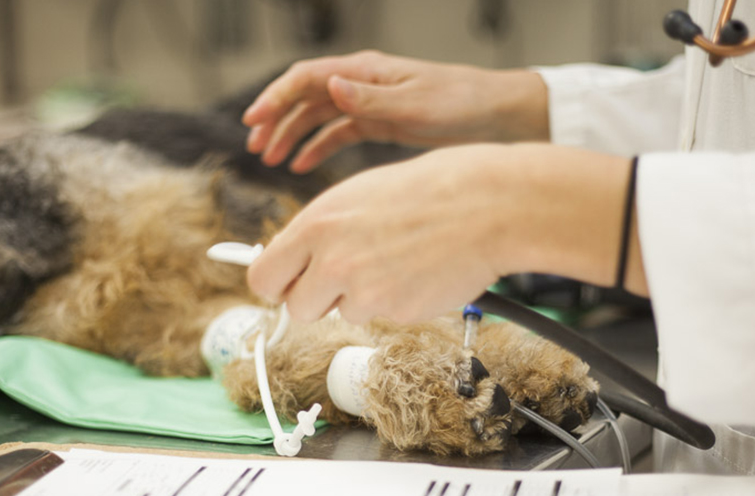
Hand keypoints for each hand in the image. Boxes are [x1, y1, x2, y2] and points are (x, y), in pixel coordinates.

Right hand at [242, 50, 548, 172]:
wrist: (500, 117)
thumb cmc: (465, 104)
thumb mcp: (417, 104)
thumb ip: (371, 98)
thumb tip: (330, 86)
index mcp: (367, 71)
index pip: (307, 78)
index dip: (276, 97)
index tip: (254, 121)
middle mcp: (364, 83)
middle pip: (305, 96)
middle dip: (276, 119)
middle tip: (254, 146)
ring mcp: (372, 103)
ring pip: (318, 116)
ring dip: (293, 135)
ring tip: (271, 159)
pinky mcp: (383, 124)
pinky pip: (340, 134)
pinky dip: (319, 148)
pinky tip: (302, 165)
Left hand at [246, 144, 641, 324]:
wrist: (488, 204)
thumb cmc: (430, 190)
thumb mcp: (359, 196)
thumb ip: (322, 229)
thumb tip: (295, 256)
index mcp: (316, 223)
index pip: (263, 276)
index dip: (276, 283)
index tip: (287, 283)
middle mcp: (331, 260)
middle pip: (295, 308)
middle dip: (314, 300)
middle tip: (341, 282)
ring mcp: (364, 291)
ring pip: (341, 314)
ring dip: (361, 298)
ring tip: (396, 260)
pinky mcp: (396, 312)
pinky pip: (381, 316)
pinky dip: (396, 301)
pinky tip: (418, 270)